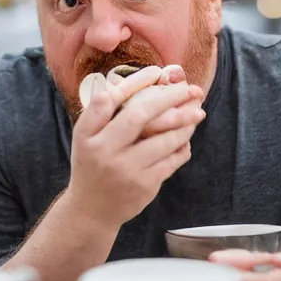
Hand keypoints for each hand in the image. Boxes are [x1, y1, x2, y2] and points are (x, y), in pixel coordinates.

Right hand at [65, 66, 206, 229]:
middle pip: (140, 115)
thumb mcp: (85, 137)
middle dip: (169, 98)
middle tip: (191, 90)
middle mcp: (104, 151)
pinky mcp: (145, 185)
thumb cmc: (92, 163)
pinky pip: (172, 159)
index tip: (156, 71)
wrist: (91, 209)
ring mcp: (126, 170)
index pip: (109, 100)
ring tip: (196, 114)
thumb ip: (101, 112)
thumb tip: (132, 82)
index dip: (134, 82)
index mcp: (87, 135)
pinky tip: (185, 138)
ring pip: (164, 139)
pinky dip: (182, 145)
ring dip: (184, 123)